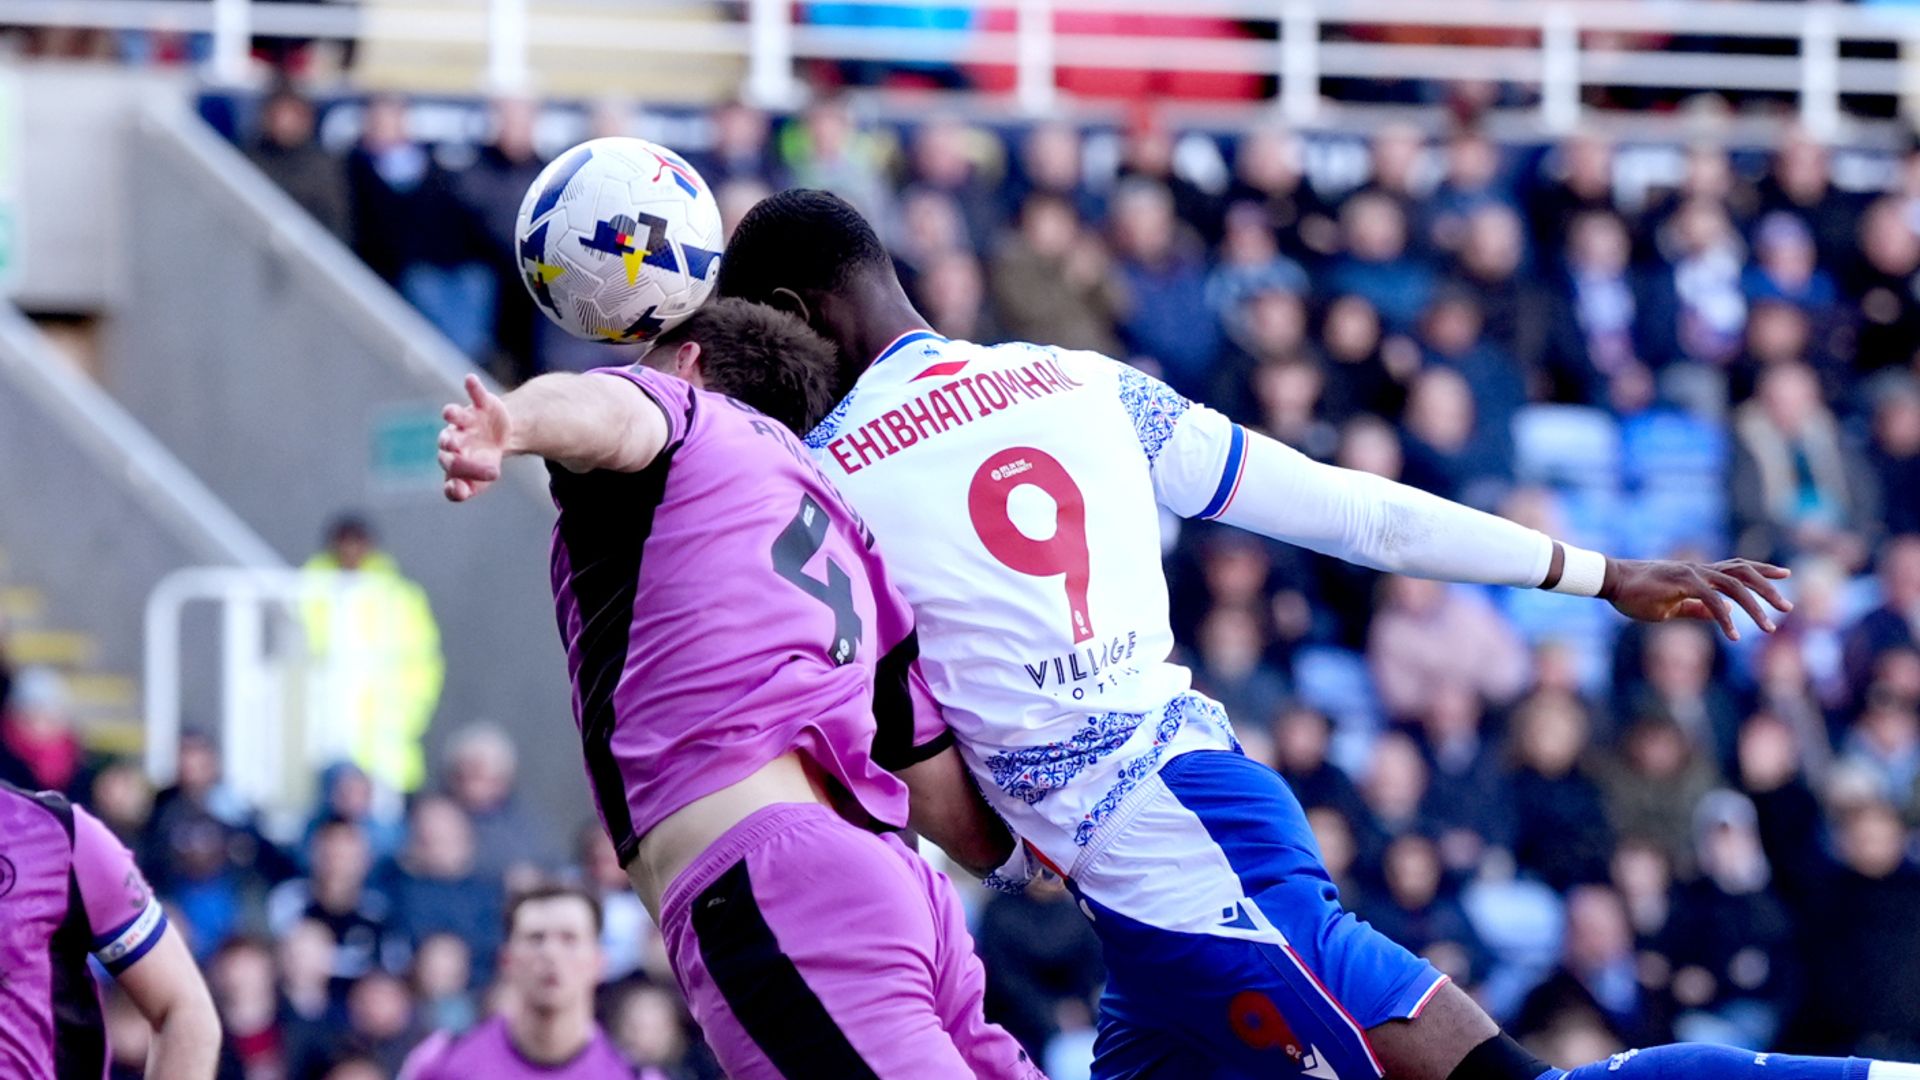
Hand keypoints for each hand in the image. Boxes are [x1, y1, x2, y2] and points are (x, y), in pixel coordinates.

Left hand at [438, 374, 511, 501]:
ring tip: (449, 413)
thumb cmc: (482, 461)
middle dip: (450, 443)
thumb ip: (464, 490)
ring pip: (455, 415)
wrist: (499, 437)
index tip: (459, 486)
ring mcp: (467, 419)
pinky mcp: (482, 404)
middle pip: (448, 440)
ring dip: (452, 413)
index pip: (450, 466)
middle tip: (453, 446)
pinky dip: (473, 386)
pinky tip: (469, 379)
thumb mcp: (478, 482)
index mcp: (451, 457)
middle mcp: (454, 436)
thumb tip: (457, 491)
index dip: (454, 474)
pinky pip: (476, 393)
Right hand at [1603, 557, 1791, 640]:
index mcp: (1699, 573)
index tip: (1785, 574)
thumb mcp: (1671, 605)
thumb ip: (1696, 608)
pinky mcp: (1682, 584)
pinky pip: (1712, 601)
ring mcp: (1692, 574)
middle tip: (1788, 607)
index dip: (1763, 570)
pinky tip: (1734, 634)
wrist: (1612, 582)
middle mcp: (1700, 569)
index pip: (1738, 568)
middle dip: (1769, 589)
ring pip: (1735, 586)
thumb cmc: (1636, 594)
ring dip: (1756, 606)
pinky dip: (1726, 618)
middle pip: (1744, 573)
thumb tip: (1722, 614)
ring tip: (1770, 626)